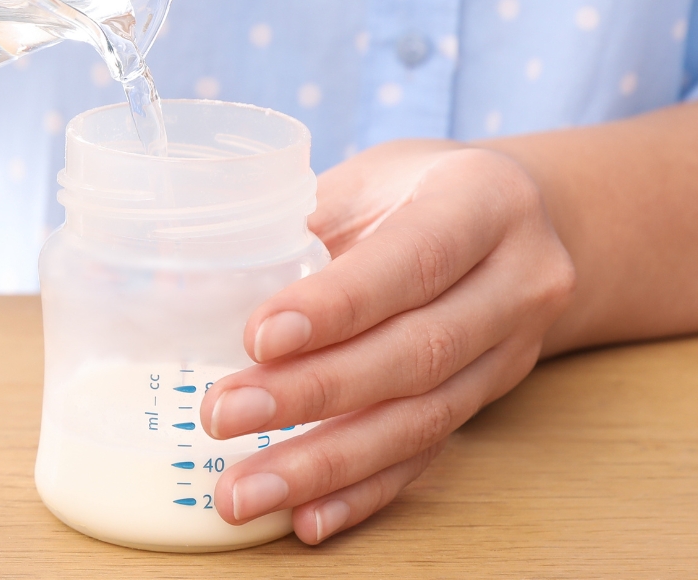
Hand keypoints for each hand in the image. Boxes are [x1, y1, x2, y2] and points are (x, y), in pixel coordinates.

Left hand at [197, 141, 576, 543]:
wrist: (516, 220)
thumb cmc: (411, 190)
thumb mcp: (366, 179)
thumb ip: (298, 222)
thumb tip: (180, 277)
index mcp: (483, 201)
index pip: (413, 260)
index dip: (338, 305)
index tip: (257, 337)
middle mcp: (516, 282)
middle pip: (417, 352)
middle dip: (313, 393)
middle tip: (222, 415)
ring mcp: (510, 352)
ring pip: (420, 420)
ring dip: (325, 464)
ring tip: (243, 491)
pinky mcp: (487, 404)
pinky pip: (426, 458)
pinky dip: (362, 493)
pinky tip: (307, 517)